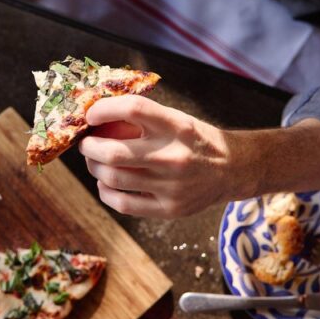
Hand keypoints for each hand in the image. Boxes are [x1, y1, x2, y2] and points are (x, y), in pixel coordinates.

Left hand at [78, 96, 252, 217]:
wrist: (233, 169)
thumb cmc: (195, 141)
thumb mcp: (176, 120)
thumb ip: (142, 119)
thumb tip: (96, 116)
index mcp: (177, 126)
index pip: (133, 109)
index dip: (103, 110)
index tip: (91, 114)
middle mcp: (174, 156)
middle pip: (113, 152)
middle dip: (89, 146)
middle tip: (86, 143)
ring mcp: (171, 186)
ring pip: (112, 178)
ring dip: (94, 168)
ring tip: (95, 161)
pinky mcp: (169, 209)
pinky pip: (123, 203)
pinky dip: (106, 192)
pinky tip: (106, 184)